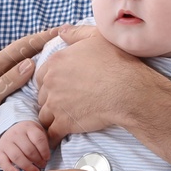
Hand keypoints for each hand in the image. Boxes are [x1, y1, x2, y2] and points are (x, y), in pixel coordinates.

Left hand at [0, 27, 60, 158]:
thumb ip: (9, 81)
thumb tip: (31, 62)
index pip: (22, 46)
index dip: (42, 38)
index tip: (61, 30)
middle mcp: (3, 70)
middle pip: (29, 53)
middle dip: (48, 46)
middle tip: (71, 40)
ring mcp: (8, 83)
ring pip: (32, 69)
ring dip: (47, 63)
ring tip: (68, 58)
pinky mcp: (12, 96)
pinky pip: (30, 85)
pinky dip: (43, 81)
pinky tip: (56, 82)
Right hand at [0, 120, 51, 170]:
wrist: (12, 130)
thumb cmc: (30, 135)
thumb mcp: (38, 132)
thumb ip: (44, 141)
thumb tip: (49, 158)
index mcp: (28, 127)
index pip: (38, 139)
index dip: (45, 151)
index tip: (47, 158)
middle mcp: (16, 133)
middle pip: (28, 150)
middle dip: (38, 160)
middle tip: (43, 165)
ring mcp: (6, 142)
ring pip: (17, 156)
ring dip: (28, 166)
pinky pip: (3, 162)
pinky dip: (10, 169)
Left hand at [33, 25, 152, 142]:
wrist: (128, 91)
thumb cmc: (117, 62)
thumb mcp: (96, 37)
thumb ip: (76, 33)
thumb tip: (61, 31)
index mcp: (56, 62)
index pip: (41, 76)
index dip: (50, 83)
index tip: (61, 88)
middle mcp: (51, 82)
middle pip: (41, 96)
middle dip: (50, 100)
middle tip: (64, 105)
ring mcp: (55, 104)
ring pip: (44, 115)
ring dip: (51, 119)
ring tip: (62, 122)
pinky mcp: (63, 123)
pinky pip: (50, 134)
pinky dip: (51, 137)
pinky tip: (55, 139)